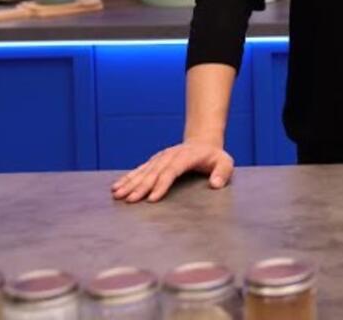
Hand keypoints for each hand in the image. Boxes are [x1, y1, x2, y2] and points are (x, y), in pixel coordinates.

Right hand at [111, 140, 233, 202]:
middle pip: (154, 172)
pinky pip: (139, 169)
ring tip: (117, 194)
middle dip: (141, 186)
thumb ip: (222, 173)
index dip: (162, 184)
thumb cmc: (215, 157)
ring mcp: (161, 157)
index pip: (172, 170)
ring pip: (144, 170)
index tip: (152, 198)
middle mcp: (171, 155)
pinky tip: (116, 187)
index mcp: (187, 156)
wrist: (203, 142)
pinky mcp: (155, 161)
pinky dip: (127, 178)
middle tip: (129, 200)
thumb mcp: (226, 162)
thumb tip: (215, 184)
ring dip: (130, 182)